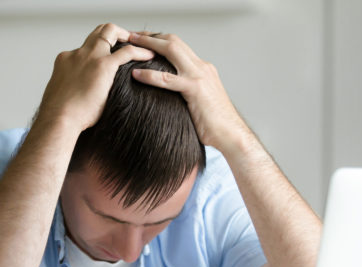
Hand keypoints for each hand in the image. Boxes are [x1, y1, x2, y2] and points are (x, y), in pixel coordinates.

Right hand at [36, 24, 153, 133]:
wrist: (58, 119)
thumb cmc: (61, 116)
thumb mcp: (64, 96)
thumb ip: (73, 89)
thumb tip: (81, 99)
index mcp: (66, 60)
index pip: (84, 47)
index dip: (98, 49)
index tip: (108, 56)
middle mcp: (77, 53)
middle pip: (97, 32)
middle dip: (114, 34)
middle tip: (128, 43)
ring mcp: (89, 56)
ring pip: (110, 31)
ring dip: (127, 35)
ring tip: (141, 45)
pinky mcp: (103, 65)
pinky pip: (127, 51)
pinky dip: (140, 51)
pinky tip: (149, 57)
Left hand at [128, 32, 248, 151]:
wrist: (231, 134)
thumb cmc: (214, 123)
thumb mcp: (200, 100)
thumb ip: (187, 91)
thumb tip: (169, 94)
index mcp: (203, 69)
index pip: (179, 46)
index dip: (159, 40)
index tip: (142, 40)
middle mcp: (202, 67)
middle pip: (174, 41)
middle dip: (150, 36)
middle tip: (131, 36)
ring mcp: (199, 76)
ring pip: (171, 50)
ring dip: (148, 44)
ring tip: (129, 45)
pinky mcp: (195, 89)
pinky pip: (168, 79)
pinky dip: (150, 75)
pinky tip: (136, 74)